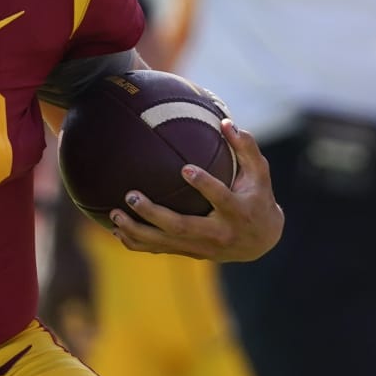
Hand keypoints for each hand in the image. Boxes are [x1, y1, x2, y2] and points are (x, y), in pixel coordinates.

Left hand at [109, 120, 283, 262]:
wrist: (261, 242)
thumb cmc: (258, 198)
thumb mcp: (260, 174)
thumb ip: (246, 148)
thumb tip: (226, 122)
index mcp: (237, 211)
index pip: (221, 198)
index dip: (204, 185)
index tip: (185, 168)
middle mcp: (219, 233)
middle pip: (183, 226)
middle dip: (154, 213)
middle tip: (131, 196)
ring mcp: (202, 246)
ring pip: (166, 242)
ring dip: (138, 230)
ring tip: (114, 214)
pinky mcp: (190, 253)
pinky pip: (160, 250)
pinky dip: (137, 243)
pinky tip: (116, 230)